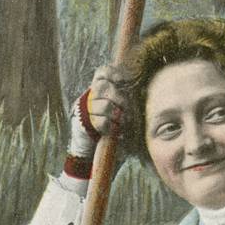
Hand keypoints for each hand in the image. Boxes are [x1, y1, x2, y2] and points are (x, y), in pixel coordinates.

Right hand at [65, 64, 130, 179]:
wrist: (96, 152)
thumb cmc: (115, 130)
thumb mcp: (123, 111)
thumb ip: (128, 99)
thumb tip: (142, 89)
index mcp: (99, 90)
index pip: (102, 72)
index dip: (112, 73)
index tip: (124, 79)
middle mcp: (90, 97)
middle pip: (102, 87)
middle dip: (118, 97)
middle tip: (127, 107)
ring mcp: (85, 110)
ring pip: (102, 104)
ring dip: (116, 113)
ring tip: (122, 121)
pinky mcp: (83, 124)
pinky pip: (99, 122)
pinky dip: (110, 127)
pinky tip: (115, 131)